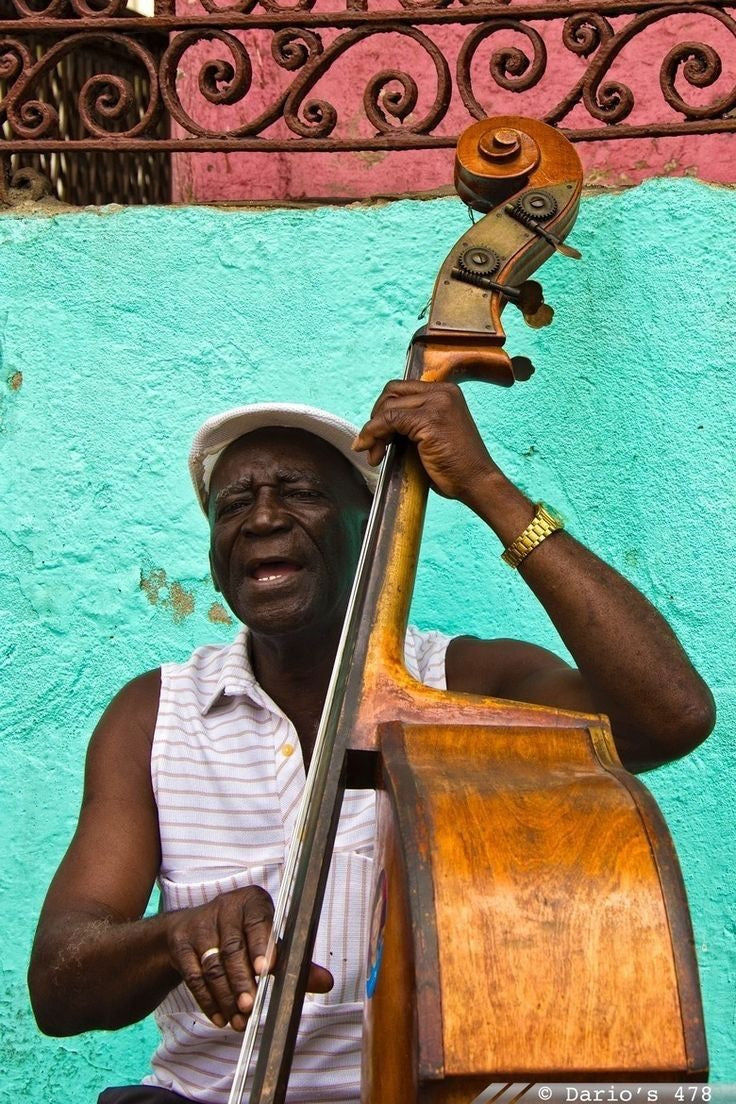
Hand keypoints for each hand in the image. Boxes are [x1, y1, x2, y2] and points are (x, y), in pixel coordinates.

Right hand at [166, 886, 332, 1030]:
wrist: (190, 931)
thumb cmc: (241, 935)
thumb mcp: (268, 942)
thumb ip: (294, 962)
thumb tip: (326, 982)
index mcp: (252, 901)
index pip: (258, 920)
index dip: (262, 944)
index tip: (267, 970)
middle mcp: (225, 908)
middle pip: (233, 947)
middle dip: (243, 980)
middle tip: (252, 1006)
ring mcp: (200, 924)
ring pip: (213, 964)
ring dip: (227, 996)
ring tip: (240, 1020)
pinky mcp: (181, 943)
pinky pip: (194, 976)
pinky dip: (208, 1000)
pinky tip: (220, 1018)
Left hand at [353, 380, 496, 503]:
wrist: (476, 482)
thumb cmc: (455, 466)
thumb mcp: (433, 434)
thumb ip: (412, 422)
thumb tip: (379, 423)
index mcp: (445, 392)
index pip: (401, 389)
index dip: (384, 411)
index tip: (379, 435)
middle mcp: (442, 391)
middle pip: (391, 393)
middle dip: (375, 419)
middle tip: (373, 446)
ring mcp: (437, 403)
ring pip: (387, 407)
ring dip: (373, 432)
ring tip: (375, 455)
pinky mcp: (430, 419)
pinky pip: (389, 420)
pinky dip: (374, 435)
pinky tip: (375, 454)